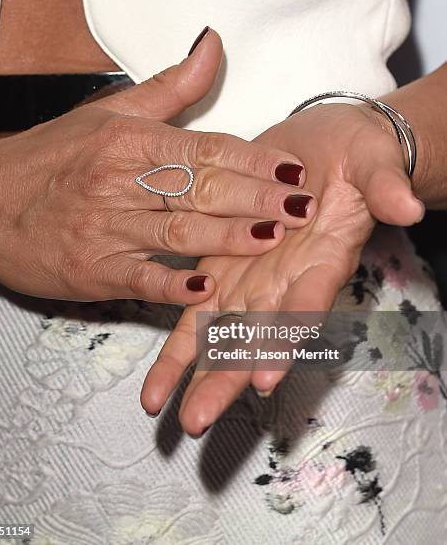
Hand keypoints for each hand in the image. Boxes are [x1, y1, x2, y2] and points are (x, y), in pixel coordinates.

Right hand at [0, 30, 316, 301]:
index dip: (253, 159)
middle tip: (301, 205)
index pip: (204, 148)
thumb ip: (169, 88)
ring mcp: (104, 229)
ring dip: (226, 237)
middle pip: (199, 189)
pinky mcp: (90, 270)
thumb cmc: (49, 158)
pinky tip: (205, 288)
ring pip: (176, 232)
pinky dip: (171, 285)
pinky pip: (138, 278)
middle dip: (255, 198)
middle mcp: (118, 182)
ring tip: (271, 237)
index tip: (292, 169)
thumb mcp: (106, 114)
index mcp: (127, 140)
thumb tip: (213, 47)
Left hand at [141, 101, 423, 433]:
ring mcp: (252, 276)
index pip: (305, 306)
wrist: (326, 147)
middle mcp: (285, 280)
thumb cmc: (356, 158)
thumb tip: (409, 204)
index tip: (264, 376)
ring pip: (219, 331)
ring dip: (192, 370)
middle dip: (225, 378)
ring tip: (159, 406)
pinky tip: (158, 374)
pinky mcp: (223, 263)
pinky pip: (197, 306)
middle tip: (197, 420)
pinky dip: (180, 339)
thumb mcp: (375, 163)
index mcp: (322, 260)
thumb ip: (386, 186)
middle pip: (255, 337)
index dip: (285, 339)